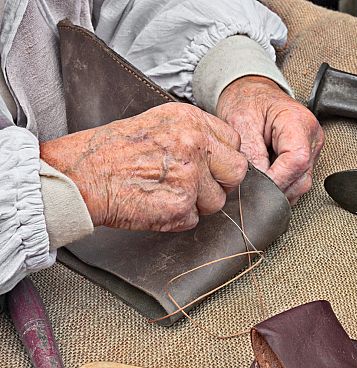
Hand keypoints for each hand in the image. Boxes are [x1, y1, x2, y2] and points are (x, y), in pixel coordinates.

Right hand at [40, 103, 247, 231]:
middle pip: (236, 171)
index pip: (233, 142)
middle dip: (220, 183)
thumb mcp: (157, 123)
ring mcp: (190, 176)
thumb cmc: (112, 151)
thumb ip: (192, 134)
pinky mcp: (181, 206)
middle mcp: (195, 145)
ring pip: (217, 201)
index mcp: (191, 121)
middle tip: (195, 185)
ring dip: (196, 204)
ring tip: (165, 193)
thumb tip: (218, 153)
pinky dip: (177, 218)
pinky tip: (156, 204)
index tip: (209, 165)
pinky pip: (194, 219)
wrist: (81, 175)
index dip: (221, 158)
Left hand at [216, 76, 323, 203]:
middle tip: (251, 187)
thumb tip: (256, 184)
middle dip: (276, 188)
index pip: (297, 160)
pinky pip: (297, 181)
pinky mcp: (306, 158)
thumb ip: (250, 154)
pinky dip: (281, 185)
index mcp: (298, 122)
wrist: (251, 93)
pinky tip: (266, 178)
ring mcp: (311, 149)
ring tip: (257, 181)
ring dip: (278, 189)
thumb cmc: (247, 101)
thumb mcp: (241, 123)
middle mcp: (311, 137)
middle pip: (302, 177)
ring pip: (301, 184)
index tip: (256, 187)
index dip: (277, 179)